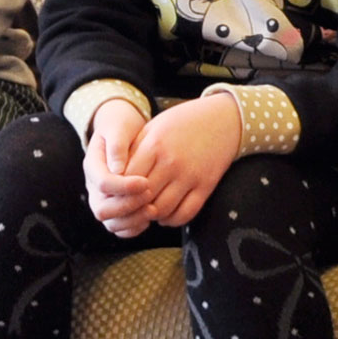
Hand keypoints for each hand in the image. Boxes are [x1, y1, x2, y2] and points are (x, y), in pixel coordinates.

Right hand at [83, 98, 152, 235]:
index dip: (124, 187)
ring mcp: (102, 199)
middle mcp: (93, 186)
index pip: (102, 183)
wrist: (122, 131)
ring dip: (132, 220)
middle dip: (128, 205)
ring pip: (110, 222)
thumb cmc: (122, 127)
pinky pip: (120, 228)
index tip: (145, 182)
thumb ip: (117, 146)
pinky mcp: (114, 208)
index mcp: (92, 165)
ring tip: (153, 209)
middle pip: (102, 208)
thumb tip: (118, 169)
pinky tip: (148, 217)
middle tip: (149, 196)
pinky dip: (134, 227)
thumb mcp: (119, 128)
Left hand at [123, 93, 241, 229]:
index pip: (127, 179)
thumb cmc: (182, 122)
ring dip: (151, 215)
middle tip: (131, 207)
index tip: (118, 194)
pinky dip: (172, 220)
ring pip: (162, 210)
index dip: (120, 191)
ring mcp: (190, 175)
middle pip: (142, 197)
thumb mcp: (154, 127)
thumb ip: (135, 150)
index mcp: (154, 145)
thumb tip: (115, 176)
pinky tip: (166, 214)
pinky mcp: (206, 186)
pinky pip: (186, 213)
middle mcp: (171, 162)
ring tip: (147, 211)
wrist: (222, 119)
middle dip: (134, 206)